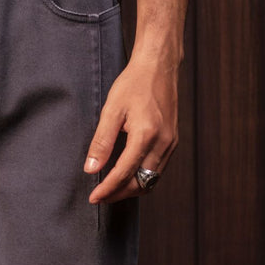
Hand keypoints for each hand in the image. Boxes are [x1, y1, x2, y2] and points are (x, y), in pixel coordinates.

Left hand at [84, 51, 179, 203]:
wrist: (159, 66)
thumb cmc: (134, 84)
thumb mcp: (111, 110)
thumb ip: (101, 142)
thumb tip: (91, 169)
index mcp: (146, 135)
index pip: (124, 173)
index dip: (107, 189)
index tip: (94, 198)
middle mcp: (163, 143)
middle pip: (140, 184)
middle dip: (119, 194)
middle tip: (100, 197)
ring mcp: (171, 144)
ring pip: (151, 181)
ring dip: (130, 189)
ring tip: (111, 190)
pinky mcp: (172, 142)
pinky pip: (157, 170)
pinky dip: (141, 179)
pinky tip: (126, 176)